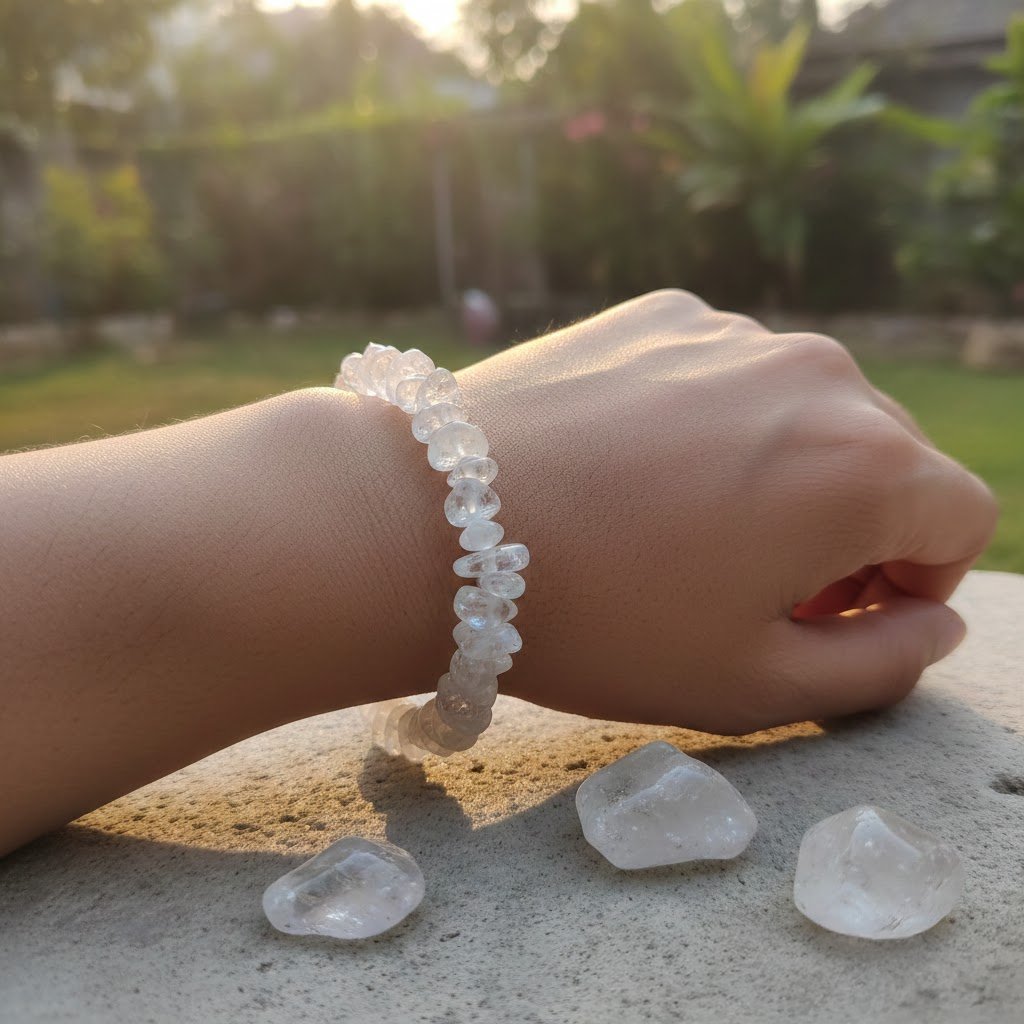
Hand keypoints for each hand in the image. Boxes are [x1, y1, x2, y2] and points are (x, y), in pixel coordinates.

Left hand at [462, 290, 997, 732]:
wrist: (432, 524)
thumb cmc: (596, 620)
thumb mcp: (754, 684)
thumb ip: (885, 665)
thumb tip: (935, 618)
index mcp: (864, 465)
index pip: (958, 520)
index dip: (912, 584)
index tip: (833, 617)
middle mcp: (817, 373)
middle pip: (889, 460)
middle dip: (851, 532)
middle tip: (756, 588)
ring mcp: (733, 332)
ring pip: (806, 413)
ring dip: (782, 474)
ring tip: (687, 531)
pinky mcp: (661, 314)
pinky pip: (727, 376)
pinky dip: (713, 426)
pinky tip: (634, 472)